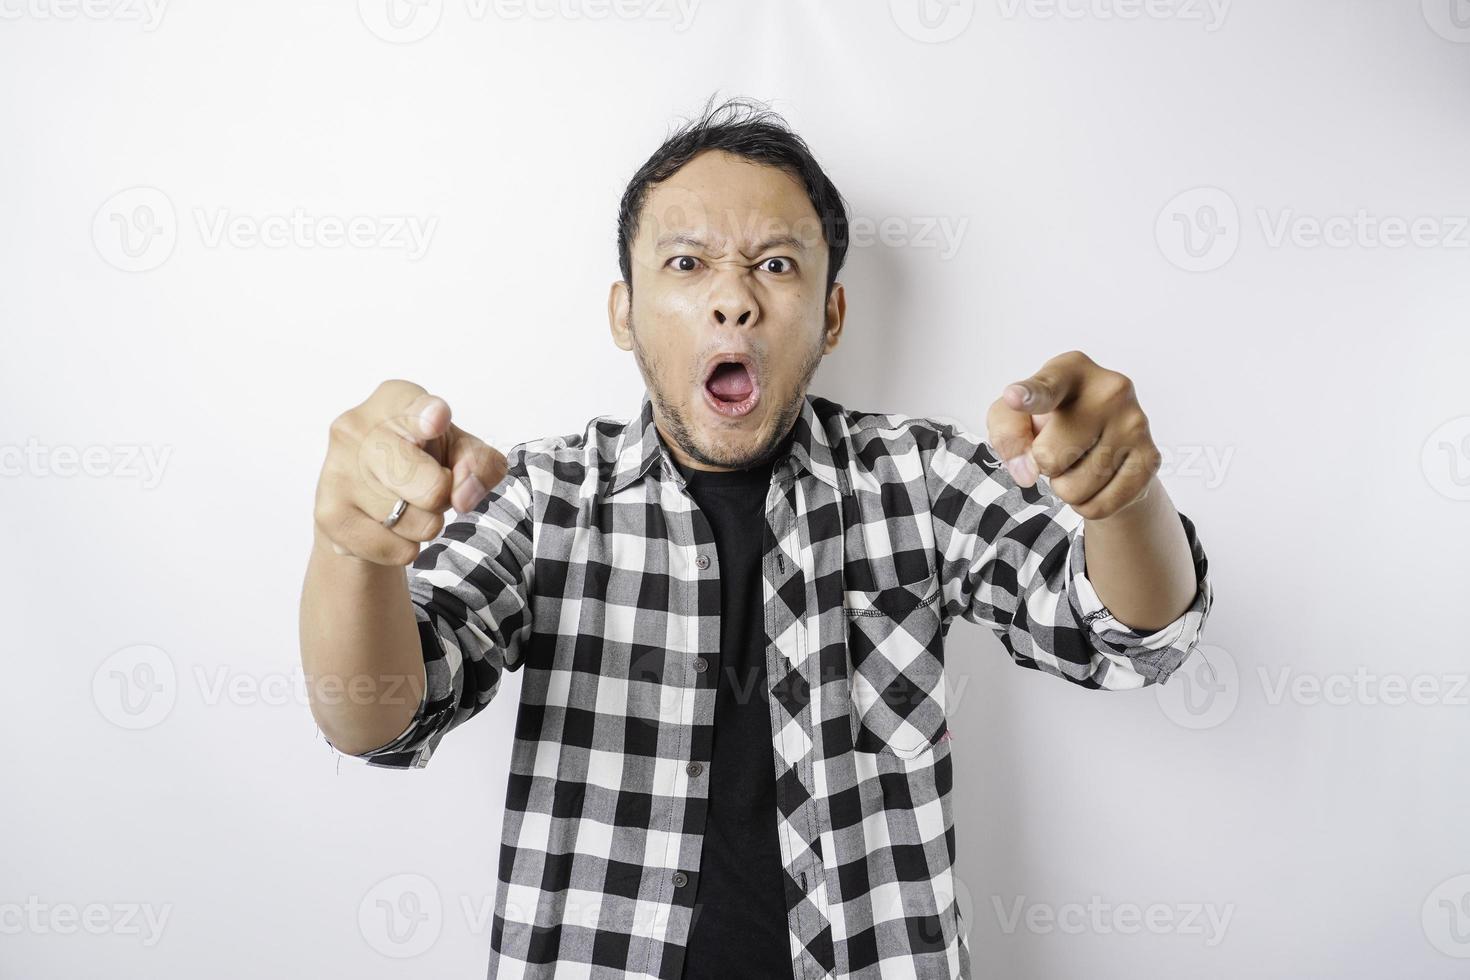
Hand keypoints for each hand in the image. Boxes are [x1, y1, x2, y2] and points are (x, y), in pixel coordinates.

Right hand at [313, 379, 507, 564]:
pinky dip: (404, 548)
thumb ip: (480, 464)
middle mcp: (358, 428)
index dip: (430, 417)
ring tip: (405, 504)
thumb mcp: (461, 451)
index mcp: (394, 400)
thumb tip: (464, 496)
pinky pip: (395, 549)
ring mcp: (338, 471)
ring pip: (418, 523)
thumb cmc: (420, 461)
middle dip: (443, 497)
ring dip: (425, 524)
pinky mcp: (329, 514)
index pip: (417, 408)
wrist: (365, 502)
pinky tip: (388, 527)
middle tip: (430, 487)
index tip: (436, 419)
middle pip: (432, 486)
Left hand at [986, 350, 1161, 520]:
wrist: (1102, 436)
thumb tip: (1027, 473)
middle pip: (1048, 457)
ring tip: (1077, 460)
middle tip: (1058, 447)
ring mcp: (1135, 423)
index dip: (1029, 395)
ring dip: (1064, 486)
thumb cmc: (1050, 417)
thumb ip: (1007, 432)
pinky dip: (1086, 504)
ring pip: (1073, 489)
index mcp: (1071, 369)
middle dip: (1042, 464)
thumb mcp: (1015, 413)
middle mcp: (1110, 390)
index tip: (1015, 397)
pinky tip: (1095, 479)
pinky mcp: (1150, 458)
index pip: (1046, 387)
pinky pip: (1098, 507)